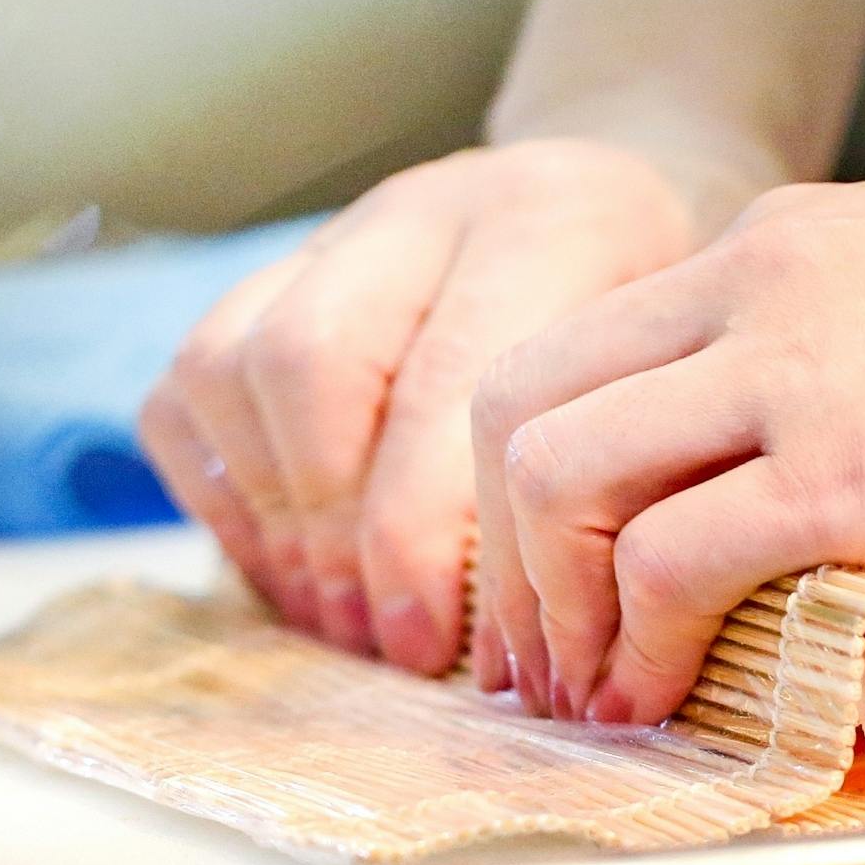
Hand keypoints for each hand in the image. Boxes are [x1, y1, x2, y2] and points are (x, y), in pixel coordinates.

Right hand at [138, 139, 720, 673]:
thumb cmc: (656, 336)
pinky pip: (189, 383)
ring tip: (330, 614)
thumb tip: (529, 656)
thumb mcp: (674, 384)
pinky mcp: (271, 275)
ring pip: (232, 363)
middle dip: (332, 533)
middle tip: (375, 643)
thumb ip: (608, 484)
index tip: (431, 651)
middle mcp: (425, 208)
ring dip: (269, 517)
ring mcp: (335, 233)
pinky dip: (219, 490)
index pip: (451, 385)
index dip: (421, 539)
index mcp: (548, 222)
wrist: (610, 215)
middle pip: (313, 362)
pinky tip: (282, 565)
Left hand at [468, 174, 864, 725]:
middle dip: (498, 549)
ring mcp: (789, 370)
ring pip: (557, 471)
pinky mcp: (847, 467)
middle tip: (534, 661)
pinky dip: (635, 642)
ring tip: (585, 696)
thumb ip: (854, 394)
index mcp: (774, 252)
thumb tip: (815, 527)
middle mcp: (751, 289)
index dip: (528, 481)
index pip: (575, 348)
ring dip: (548, 606)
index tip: (552, 584)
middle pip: (517, 402)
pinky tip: (657, 698)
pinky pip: (671, 555)